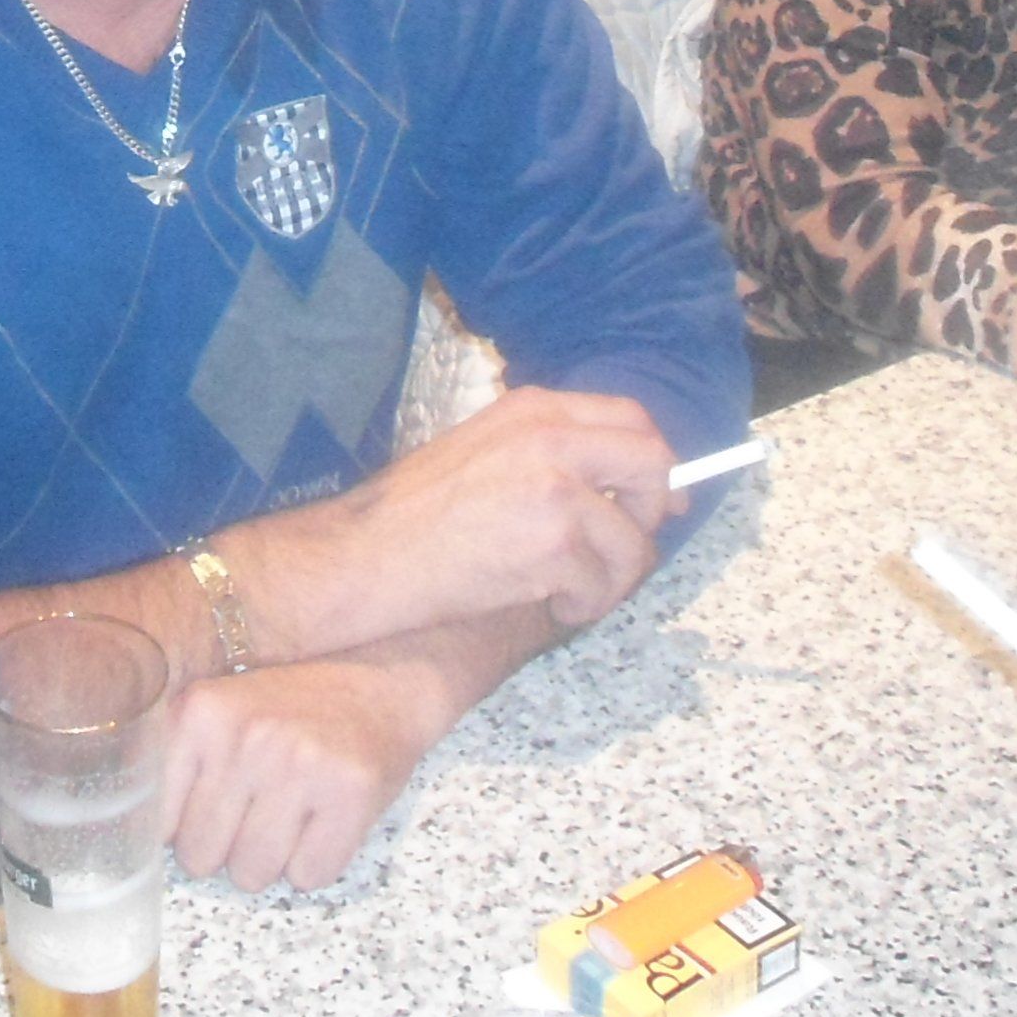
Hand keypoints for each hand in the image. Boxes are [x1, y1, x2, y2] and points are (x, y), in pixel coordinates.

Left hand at [160, 657, 439, 890]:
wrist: (382, 679)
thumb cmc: (291, 708)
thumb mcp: (221, 710)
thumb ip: (176, 760)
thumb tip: (133, 837)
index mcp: (201, 712)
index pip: (158, 822)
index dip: (183, 828)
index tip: (208, 811)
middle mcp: (245, 735)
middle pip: (202, 858)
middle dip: (227, 848)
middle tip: (258, 809)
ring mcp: (299, 764)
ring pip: (252, 875)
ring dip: (271, 859)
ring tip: (292, 811)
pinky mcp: (349, 793)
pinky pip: (309, 877)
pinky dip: (316, 862)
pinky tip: (324, 817)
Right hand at [277, 386, 676, 647]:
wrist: (360, 555)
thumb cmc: (410, 517)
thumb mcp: (483, 454)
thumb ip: (548, 456)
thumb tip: (617, 489)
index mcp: (533, 408)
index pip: (631, 420)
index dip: (655, 466)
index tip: (657, 503)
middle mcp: (551, 436)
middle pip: (653, 464)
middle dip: (648, 517)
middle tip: (620, 554)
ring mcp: (555, 486)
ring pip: (633, 541)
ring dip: (610, 580)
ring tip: (565, 594)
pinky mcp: (554, 541)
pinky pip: (603, 584)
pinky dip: (584, 608)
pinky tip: (546, 606)